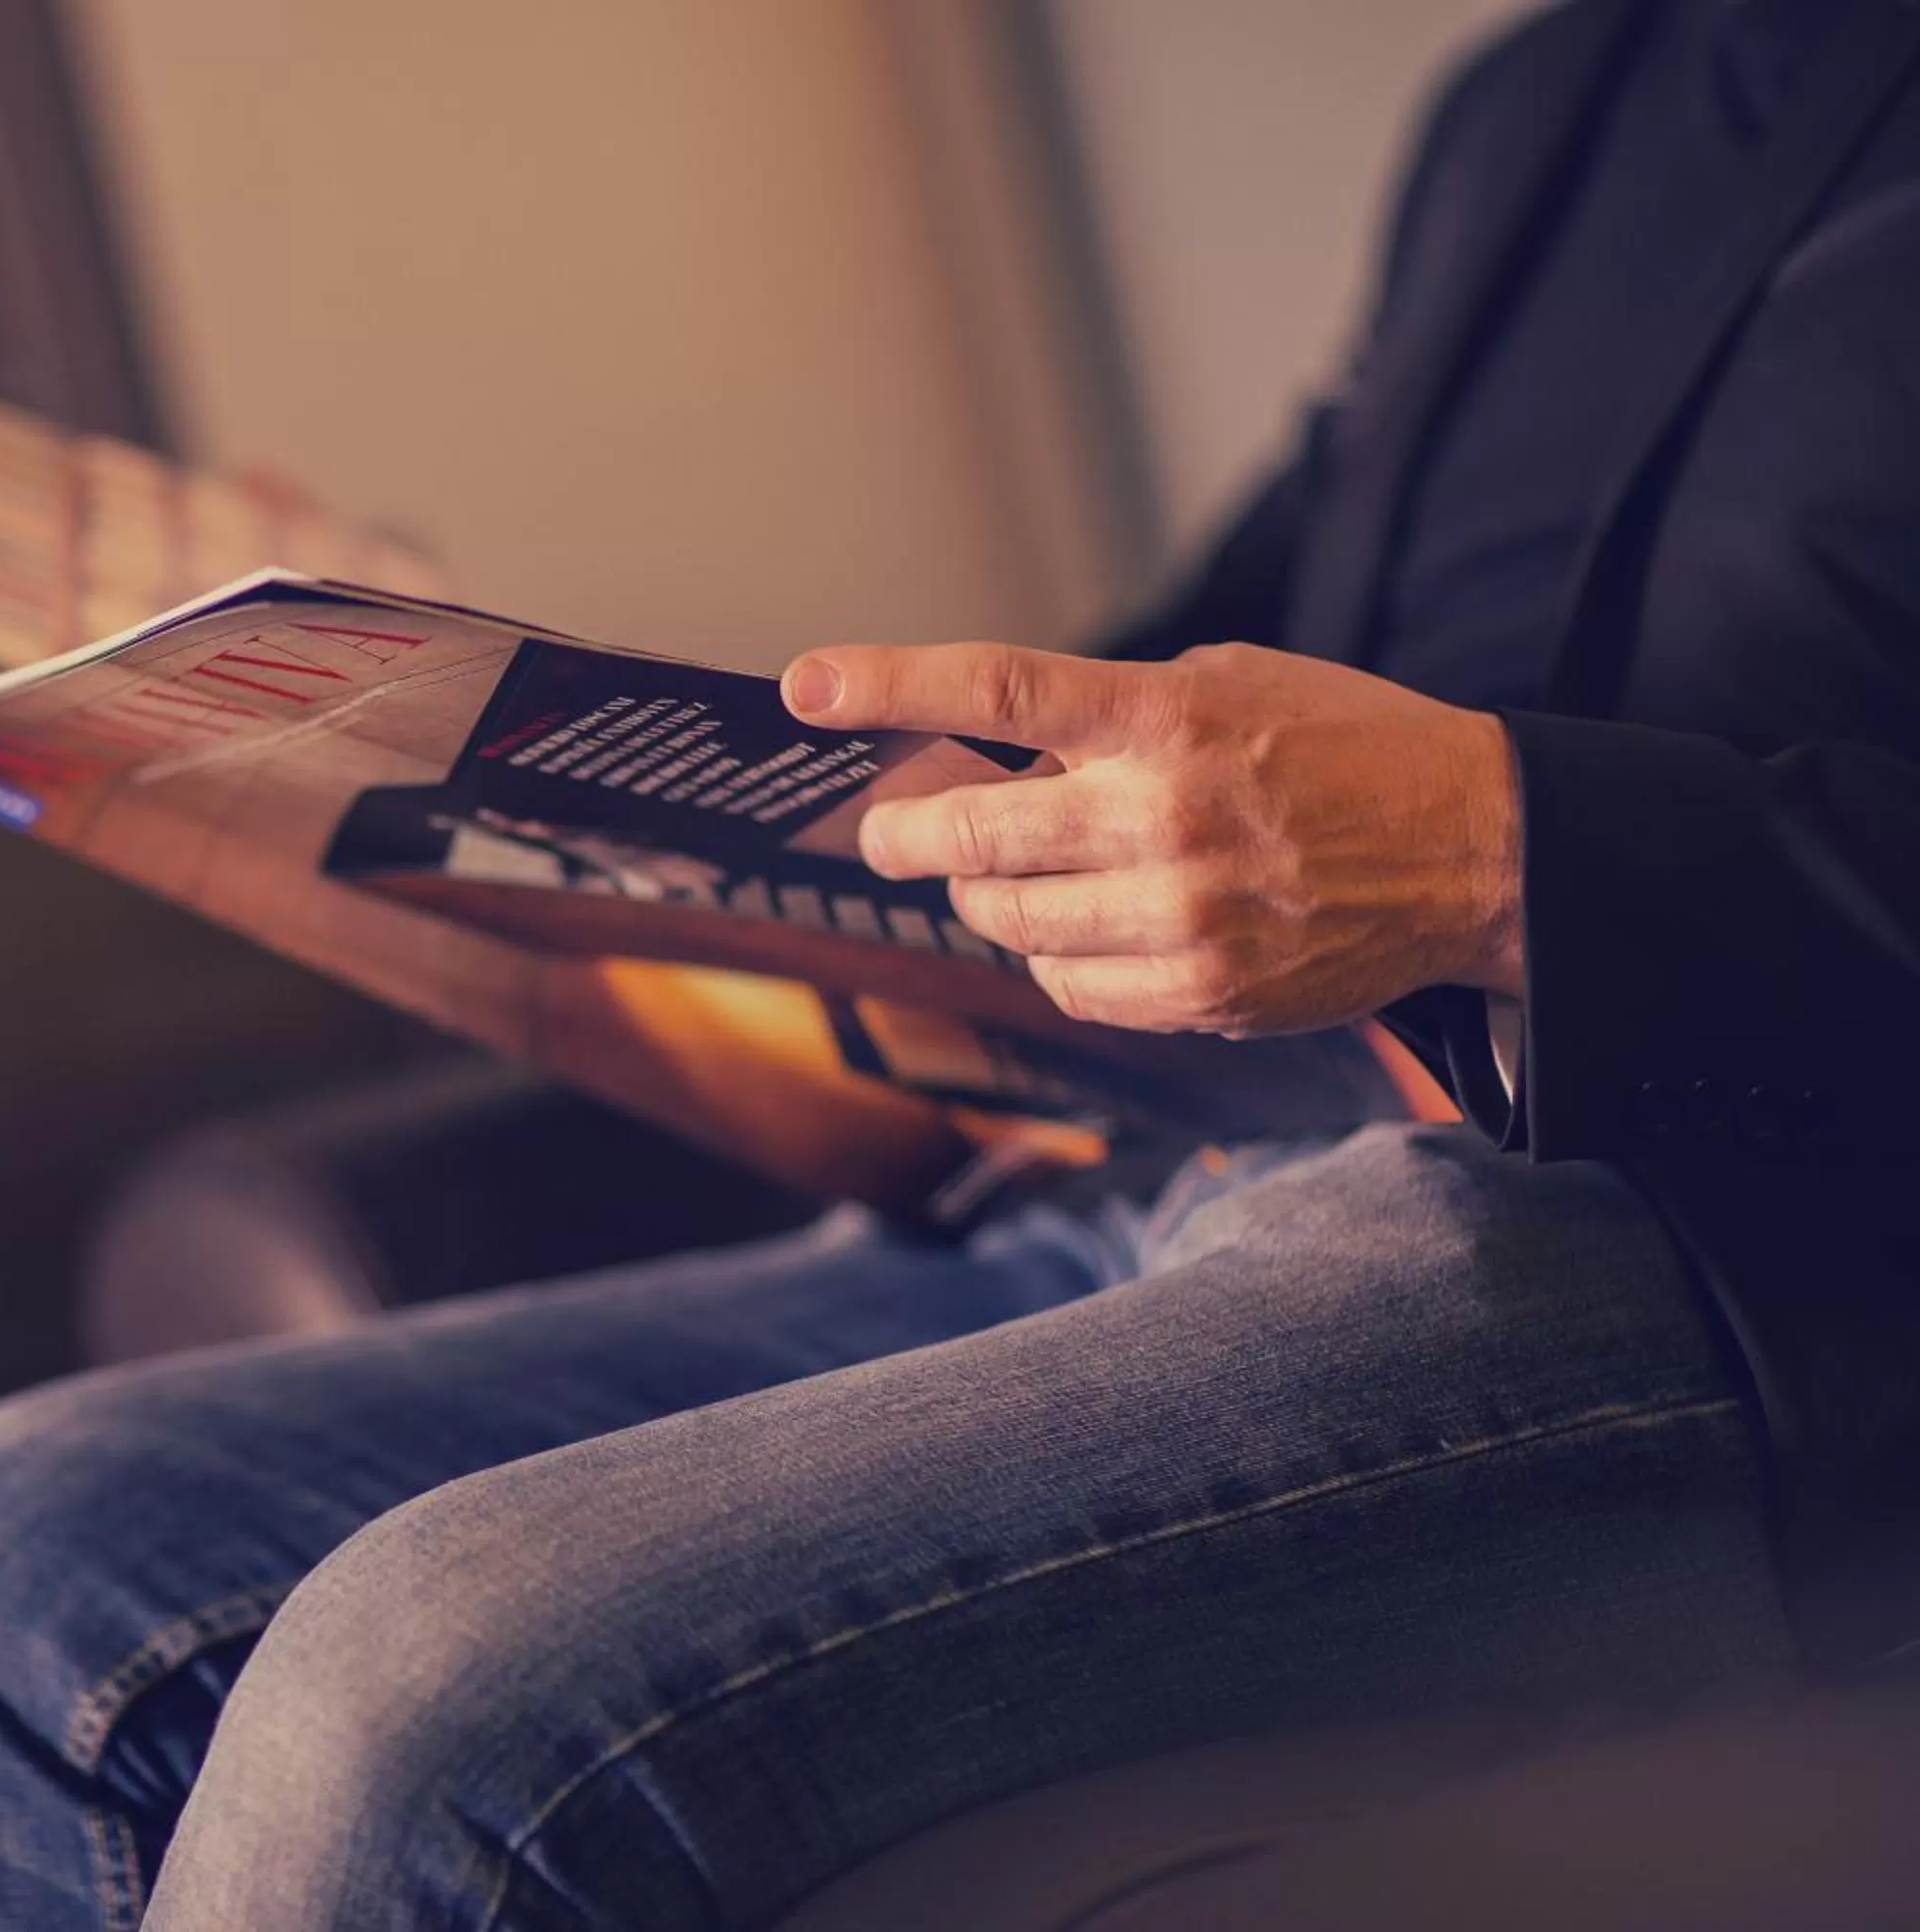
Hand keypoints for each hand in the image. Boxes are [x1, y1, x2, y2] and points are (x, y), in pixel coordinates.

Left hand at [780, 641, 1523, 1035]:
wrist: (1476, 851)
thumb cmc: (1342, 747)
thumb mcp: (1231, 684)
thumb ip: (1112, 714)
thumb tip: (992, 748)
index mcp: (1169, 719)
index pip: (997, 692)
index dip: (887, 686)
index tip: (802, 687)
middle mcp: (1164, 819)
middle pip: (971, 833)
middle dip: (904, 835)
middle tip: (889, 832)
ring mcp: (1181, 918)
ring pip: (1007, 919)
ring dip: (982, 896)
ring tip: (997, 875)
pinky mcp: (1200, 995)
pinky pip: (1067, 984)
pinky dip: (1049, 955)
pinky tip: (1073, 929)